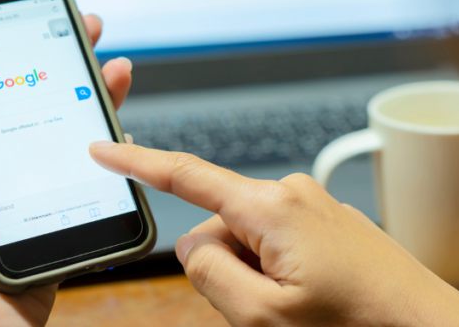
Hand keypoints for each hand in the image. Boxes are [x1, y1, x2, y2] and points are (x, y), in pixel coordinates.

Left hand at [0, 15, 131, 326]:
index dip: (15, 48)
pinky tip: (121, 127)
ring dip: (97, 95)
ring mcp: (33, 188)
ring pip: (72, 130)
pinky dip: (113, 148)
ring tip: (118, 68)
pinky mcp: (62, 213)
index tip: (38, 18)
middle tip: (91, 28)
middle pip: (39, 99)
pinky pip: (94, 175)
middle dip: (67, 60)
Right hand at [89, 144, 458, 326]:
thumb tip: (195, 244)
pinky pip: (281, 245)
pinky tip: (316, 300)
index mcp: (270, 206)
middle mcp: (292, 192)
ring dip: (259, 277)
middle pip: (220, 227)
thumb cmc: (357, 323)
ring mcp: (314, 206)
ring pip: (251, 242)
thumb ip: (210, 273)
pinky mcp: (328, 222)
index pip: (187, 177)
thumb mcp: (263, 316)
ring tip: (304, 307)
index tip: (102, 149)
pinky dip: (282, 274)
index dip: (137, 163)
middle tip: (272, 310)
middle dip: (228, 268)